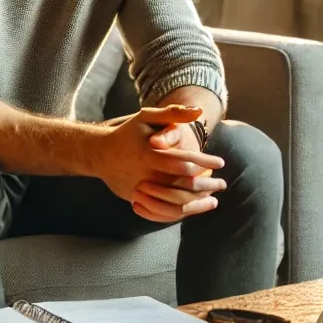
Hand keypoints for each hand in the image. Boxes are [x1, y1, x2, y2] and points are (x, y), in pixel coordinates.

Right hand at [93, 105, 224, 223]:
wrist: (99, 153)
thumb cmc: (127, 132)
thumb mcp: (146, 117)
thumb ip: (172, 114)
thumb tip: (199, 111)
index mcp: (150, 154)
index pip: (184, 162)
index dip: (205, 162)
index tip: (220, 162)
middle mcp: (145, 175)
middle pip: (183, 185)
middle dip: (206, 185)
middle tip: (222, 183)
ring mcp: (140, 190)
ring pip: (174, 203)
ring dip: (198, 202)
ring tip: (213, 198)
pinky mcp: (136, 200)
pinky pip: (162, 211)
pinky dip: (182, 210)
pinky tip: (193, 206)